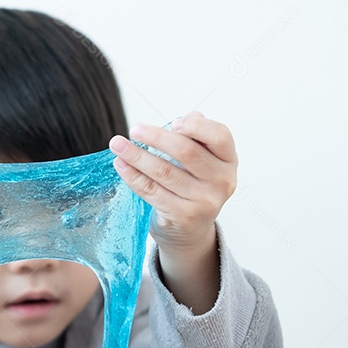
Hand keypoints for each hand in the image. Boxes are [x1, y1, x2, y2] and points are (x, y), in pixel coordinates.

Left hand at [108, 112, 237, 313]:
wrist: (191, 230)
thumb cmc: (193, 186)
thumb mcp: (203, 161)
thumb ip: (195, 138)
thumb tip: (185, 118)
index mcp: (228, 161)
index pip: (220, 136)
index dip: (197, 127)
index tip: (173, 121)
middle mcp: (221, 181)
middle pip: (187, 152)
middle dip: (157, 137)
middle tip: (135, 129)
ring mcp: (203, 201)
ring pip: (164, 171)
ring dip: (137, 155)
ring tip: (118, 145)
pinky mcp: (182, 216)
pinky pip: (151, 190)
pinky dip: (133, 175)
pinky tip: (121, 164)